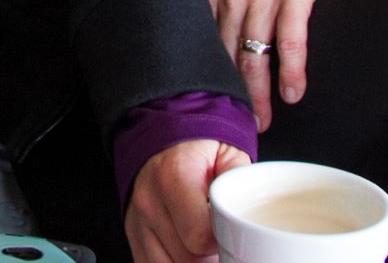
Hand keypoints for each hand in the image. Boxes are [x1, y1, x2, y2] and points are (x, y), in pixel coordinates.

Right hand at [127, 138, 250, 262]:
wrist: (164, 135)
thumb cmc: (198, 145)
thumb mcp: (228, 151)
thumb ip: (242, 182)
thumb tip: (254, 217)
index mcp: (173, 176)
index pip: (199, 236)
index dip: (223, 242)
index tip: (233, 232)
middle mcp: (149, 201)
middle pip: (186, 258)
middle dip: (211, 257)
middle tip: (226, 242)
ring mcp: (136, 219)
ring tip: (208, 249)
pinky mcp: (133, 232)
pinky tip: (188, 254)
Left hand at [204, 0, 357, 127]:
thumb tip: (205, 21)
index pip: (202, 39)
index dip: (205, 73)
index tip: (208, 100)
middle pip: (227, 54)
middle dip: (231, 93)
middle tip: (237, 122)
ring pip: (256, 55)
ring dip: (261, 93)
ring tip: (264, 119)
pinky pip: (290, 43)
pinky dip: (292, 72)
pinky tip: (294, 93)